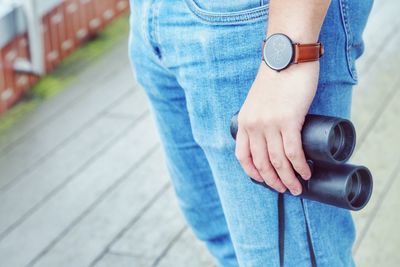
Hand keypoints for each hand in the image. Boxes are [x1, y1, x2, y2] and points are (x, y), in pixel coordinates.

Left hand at [235, 61, 318, 194]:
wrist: (287, 56)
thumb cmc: (277, 78)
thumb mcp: (258, 100)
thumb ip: (260, 117)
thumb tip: (273, 136)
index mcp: (244, 122)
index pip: (243, 156)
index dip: (253, 173)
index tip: (264, 180)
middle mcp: (254, 126)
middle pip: (262, 163)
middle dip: (273, 181)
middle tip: (285, 189)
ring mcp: (270, 124)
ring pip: (278, 162)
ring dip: (289, 179)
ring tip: (297, 188)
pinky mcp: (289, 120)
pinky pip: (293, 152)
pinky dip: (300, 167)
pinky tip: (306, 173)